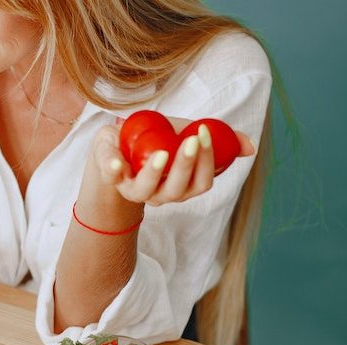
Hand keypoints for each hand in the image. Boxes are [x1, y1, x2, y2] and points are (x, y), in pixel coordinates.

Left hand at [89, 118, 254, 206]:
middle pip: (177, 189)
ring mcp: (135, 189)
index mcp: (183, 187)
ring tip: (162, 153)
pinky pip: (111, 179)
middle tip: (191, 139)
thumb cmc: (159, 141)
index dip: (207, 161)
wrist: (120, 142)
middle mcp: (160, 194)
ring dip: (155, 172)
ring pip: (146, 190)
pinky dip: (112, 171)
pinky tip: (115, 162)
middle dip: (186, 165)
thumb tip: (250, 147)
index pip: (202, 182)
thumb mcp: (188, 136)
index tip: (204, 132)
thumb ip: (221, 140)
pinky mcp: (112, 178)